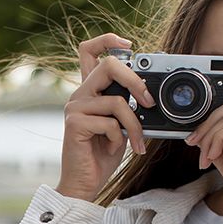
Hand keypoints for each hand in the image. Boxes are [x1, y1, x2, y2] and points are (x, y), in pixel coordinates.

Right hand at [58, 33, 155, 201]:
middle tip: (148, 102)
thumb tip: (148, 93)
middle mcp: (80, 94)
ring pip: (117, 101)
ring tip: (137, 142)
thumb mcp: (120, 124)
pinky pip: (110, 123)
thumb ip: (126, 105)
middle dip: (136, 81)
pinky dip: (119, 138)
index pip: (89, 50)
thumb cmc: (102, 154)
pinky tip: (112, 148)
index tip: (129, 45)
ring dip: (134, 125)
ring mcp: (75, 108)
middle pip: (109, 64)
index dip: (108, 40)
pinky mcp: (74, 124)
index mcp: (90, 91)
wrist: (84, 183)